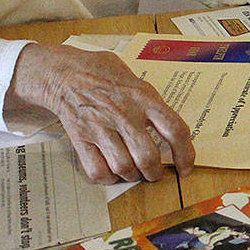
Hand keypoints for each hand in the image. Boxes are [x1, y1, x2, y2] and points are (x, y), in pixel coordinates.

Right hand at [7, 43, 194, 183]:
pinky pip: (97, 171)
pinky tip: (112, 171)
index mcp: (143, 98)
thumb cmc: (102, 73)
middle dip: (155, 172)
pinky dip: (108, 178)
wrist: (64, 72)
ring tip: (134, 172)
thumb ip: (152, 101)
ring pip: (124, 167)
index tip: (185, 168)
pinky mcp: (81, 138)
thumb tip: (172, 127)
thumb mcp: (135, 78)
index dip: (185, 154)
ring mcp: (101, 127)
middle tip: (154, 173)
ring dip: (133, 176)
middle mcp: (124, 114)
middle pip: (148, 157)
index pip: (175, 130)